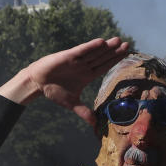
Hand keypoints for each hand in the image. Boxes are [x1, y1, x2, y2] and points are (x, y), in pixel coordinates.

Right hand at [0, 37, 128, 124]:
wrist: (38, 83)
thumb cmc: (54, 91)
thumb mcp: (72, 104)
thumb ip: (84, 112)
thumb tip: (94, 125)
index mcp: (87, 75)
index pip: (104, 67)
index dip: (115, 61)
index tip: (126, 55)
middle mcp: (84, 66)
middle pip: (102, 58)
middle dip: (114, 52)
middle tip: (127, 44)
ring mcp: (77, 60)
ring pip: (94, 53)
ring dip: (106, 47)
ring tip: (117, 41)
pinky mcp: (68, 56)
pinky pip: (82, 51)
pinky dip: (91, 47)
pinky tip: (101, 42)